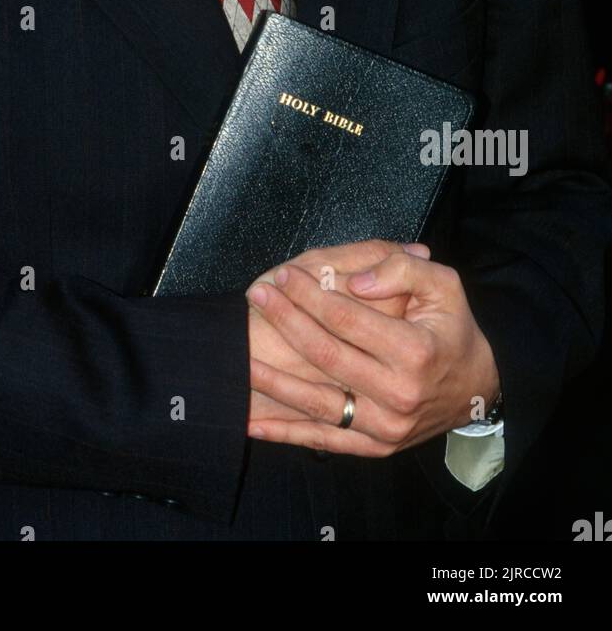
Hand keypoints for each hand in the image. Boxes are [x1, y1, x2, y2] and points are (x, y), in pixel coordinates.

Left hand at [247, 250, 499, 455]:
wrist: (477, 390)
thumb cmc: (453, 329)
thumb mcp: (444, 285)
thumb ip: (402, 269)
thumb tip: (356, 280)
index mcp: (414, 352)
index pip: (346, 318)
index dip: (309, 294)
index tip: (282, 276)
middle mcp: (399, 394)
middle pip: (326, 355)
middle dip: (285, 322)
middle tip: (257, 296)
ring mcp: (385, 427)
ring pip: (317, 402)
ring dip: (272, 381)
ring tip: (239, 357)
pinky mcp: (375, 447)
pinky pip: (322, 440)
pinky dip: (284, 433)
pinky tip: (251, 422)